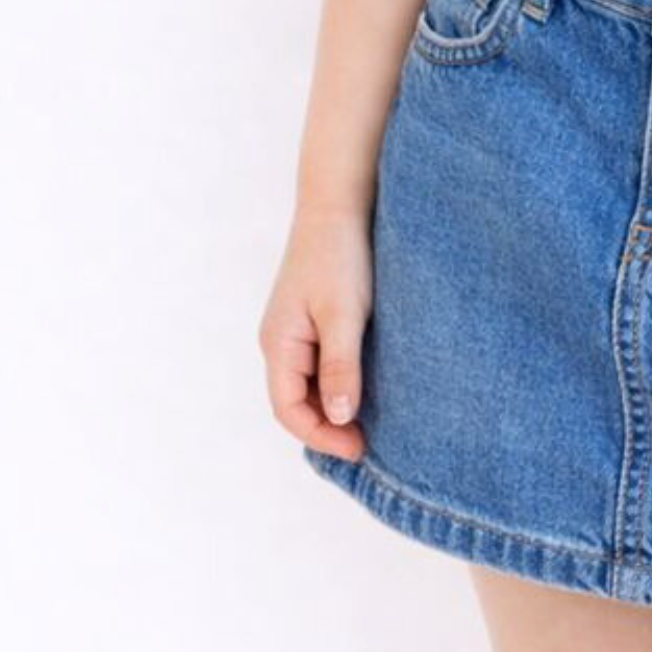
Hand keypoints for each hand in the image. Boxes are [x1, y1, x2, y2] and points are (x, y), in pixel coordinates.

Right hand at [258, 204, 373, 460]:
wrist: (341, 202)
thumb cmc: (340, 255)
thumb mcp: (343, 314)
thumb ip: (341, 366)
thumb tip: (339, 417)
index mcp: (279, 344)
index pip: (289, 411)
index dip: (321, 437)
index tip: (358, 449)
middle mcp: (281, 341)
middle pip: (298, 401)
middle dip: (328, 427)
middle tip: (368, 443)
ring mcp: (296, 328)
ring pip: (311, 383)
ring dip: (335, 405)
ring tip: (371, 421)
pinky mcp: (315, 315)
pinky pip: (322, 362)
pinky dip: (341, 380)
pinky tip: (369, 384)